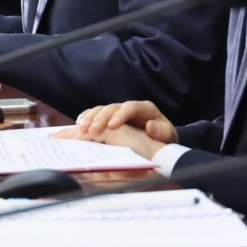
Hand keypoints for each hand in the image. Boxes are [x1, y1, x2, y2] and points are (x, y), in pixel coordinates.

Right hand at [49, 101, 175, 159]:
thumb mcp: (169, 136)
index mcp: (145, 109)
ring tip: (80, 128)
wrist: (160, 139)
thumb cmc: (163, 138)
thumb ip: (163, 131)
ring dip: (90, 118)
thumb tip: (150, 126)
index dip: (121, 115)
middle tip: (90, 129)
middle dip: (100, 118)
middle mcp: (128, 108)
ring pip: (101, 110)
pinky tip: (77, 126)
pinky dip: (86, 118)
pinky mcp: (108, 118)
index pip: (131, 107)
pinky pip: (95, 114)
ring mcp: (117, 112)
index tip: (112, 125)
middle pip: (112, 107)